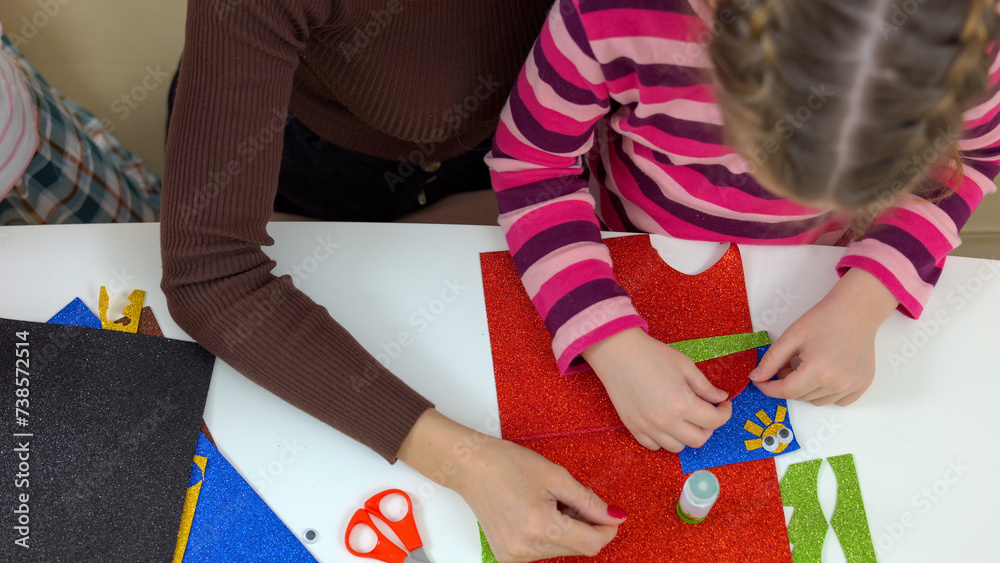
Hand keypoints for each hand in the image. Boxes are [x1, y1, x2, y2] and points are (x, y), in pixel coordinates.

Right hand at [398, 410, 624, 561]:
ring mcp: (515, 556)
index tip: (610, 514)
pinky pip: (542, 552)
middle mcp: (527, 548)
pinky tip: (538, 514)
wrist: (469, 467)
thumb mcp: (556, 476)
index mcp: (541, 526)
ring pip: (561, 550)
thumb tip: (615, 517)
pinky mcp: (507, 557)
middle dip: (585, 526)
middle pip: (577, 548)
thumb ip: (590, 501)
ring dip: (567, 530)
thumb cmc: (506, 464)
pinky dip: (549, 535)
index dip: (607, 529)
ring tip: (550, 503)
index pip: (591, 543)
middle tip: (572, 499)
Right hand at [582, 328, 731, 451]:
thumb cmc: (652, 355)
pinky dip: (664, 439)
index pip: (714, 421)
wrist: (617, 353)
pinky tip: (665, 423)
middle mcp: (666, 421)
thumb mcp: (685, 366)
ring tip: (685, 419)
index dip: (725, 413)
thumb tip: (721, 398)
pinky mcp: (634, 428)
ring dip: (686, 435)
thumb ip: (705, 386)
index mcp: (682, 404)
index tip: (724, 405)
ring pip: (677, 447)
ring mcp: (648, 427)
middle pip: (699, 440)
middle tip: (706, 412)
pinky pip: (654, 446)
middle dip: (708, 427)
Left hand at [750, 268, 897, 405]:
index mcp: (819, 371)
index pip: (786, 391)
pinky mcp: (862, 385)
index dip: (768, 388)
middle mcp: (838, 383)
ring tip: (808, 365)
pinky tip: (825, 373)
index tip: (759, 381)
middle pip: (800, 397)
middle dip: (787, 383)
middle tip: (788, 362)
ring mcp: (853, 386)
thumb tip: (756, 378)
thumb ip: (771, 360)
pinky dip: (826, 392)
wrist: (856, 310)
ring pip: (817, 401)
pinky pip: (837, 401)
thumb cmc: (824, 319)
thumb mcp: (792, 336)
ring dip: (806, 389)